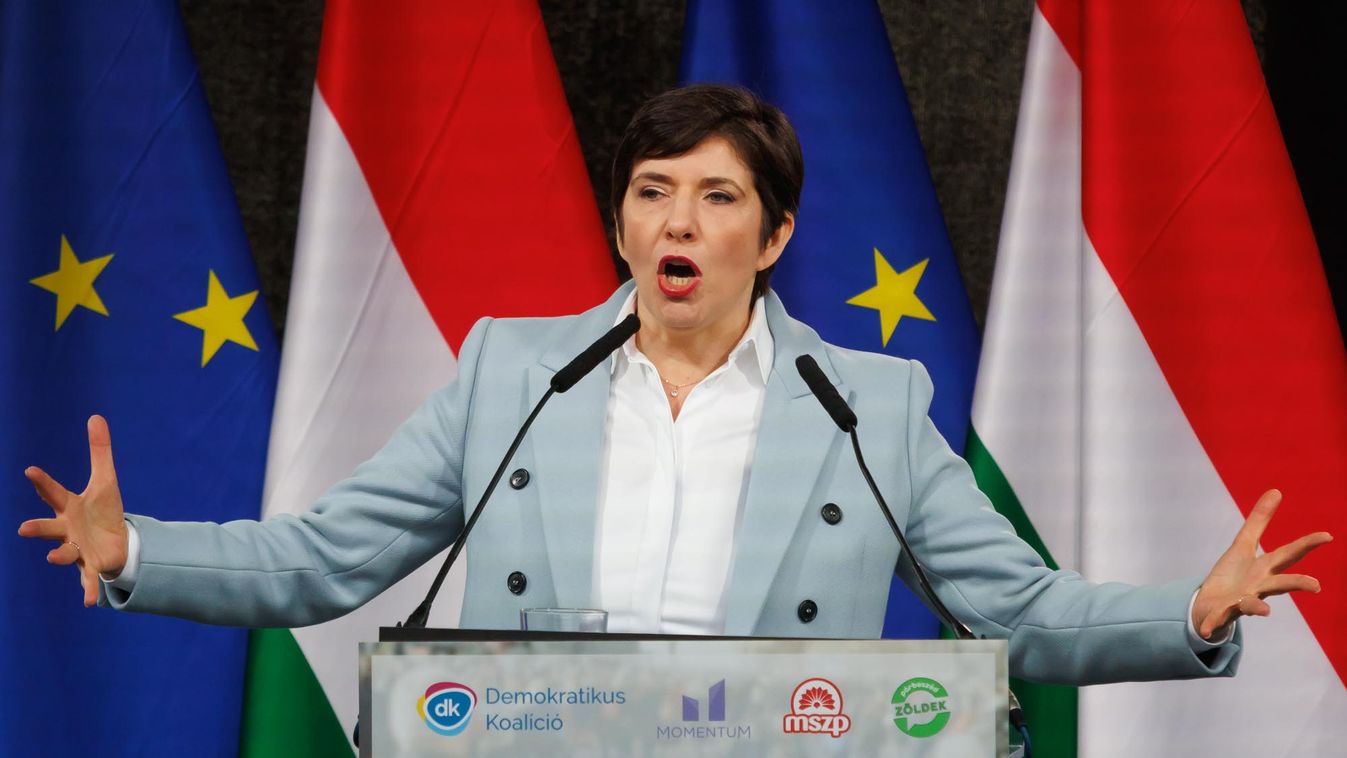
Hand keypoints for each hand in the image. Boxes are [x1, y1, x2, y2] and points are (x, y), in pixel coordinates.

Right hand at [18, 415, 128, 606]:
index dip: (43, 482)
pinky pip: (88, 580)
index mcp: (69, 508)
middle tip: (24, 529)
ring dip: (59, 555)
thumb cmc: (103, 511)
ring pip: (63, 553)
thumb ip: (100, 451)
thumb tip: (96, 417)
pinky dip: (89, 591)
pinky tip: (90, 602)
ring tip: (55, 556)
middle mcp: (67, 530)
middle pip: (48, 528)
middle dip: (38, 528)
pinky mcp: (91, 567)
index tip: (31, 470)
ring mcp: (77, 549)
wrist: (115, 541)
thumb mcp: (106, 481)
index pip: (54, 493)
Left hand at [1192, 489, 1331, 639]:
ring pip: (1252, 605)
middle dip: (1297, 583)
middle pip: (1279, 584)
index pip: (1289, 554)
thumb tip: (1276, 490)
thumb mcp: (1243, 544)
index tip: (1327, 535)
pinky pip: (1218, 619)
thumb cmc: (1233, 575)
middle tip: (1315, 585)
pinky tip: (1205, 629)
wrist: (1210, 605)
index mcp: (1264, 570)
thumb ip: (1259, 520)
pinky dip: (1212, 624)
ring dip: (1257, 607)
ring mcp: (1241, 602)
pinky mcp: (1222, 614)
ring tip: (1264, 611)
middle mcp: (1258, 588)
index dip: (1307, 544)